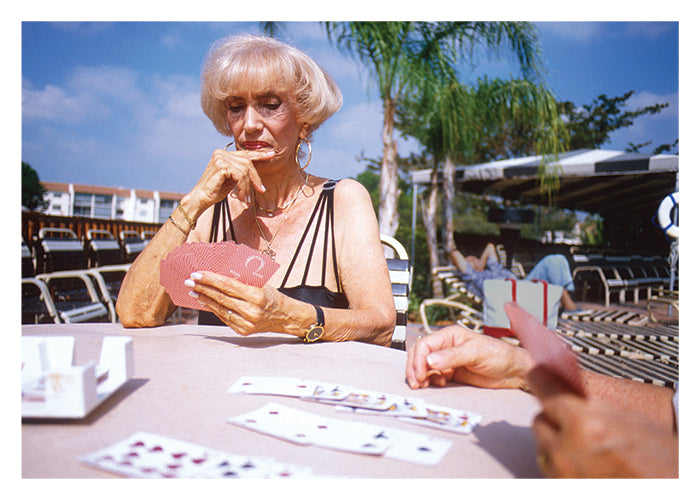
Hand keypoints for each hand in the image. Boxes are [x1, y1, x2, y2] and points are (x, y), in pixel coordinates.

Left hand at [185, 271, 305, 335]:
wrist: (286, 317)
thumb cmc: (273, 296)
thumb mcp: (262, 285)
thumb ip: (242, 281)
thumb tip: (219, 274)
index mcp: (257, 296)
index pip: (228, 286)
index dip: (211, 279)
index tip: (198, 274)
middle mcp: (251, 311)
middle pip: (221, 297)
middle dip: (203, 288)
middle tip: (189, 281)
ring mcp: (246, 323)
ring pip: (220, 309)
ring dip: (205, 299)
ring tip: (194, 291)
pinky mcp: (243, 330)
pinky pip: (224, 318)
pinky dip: (214, 309)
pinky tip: (206, 302)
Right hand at [186, 148, 272, 215]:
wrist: (201, 199)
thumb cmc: (215, 191)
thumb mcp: (232, 179)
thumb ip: (241, 172)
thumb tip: (256, 171)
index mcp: (223, 154)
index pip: (245, 153)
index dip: (259, 154)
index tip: (271, 154)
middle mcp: (221, 153)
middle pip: (247, 162)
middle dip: (256, 177)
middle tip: (261, 190)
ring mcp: (220, 158)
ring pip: (245, 170)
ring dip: (248, 186)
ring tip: (246, 198)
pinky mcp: (221, 165)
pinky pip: (240, 176)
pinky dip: (243, 187)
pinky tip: (241, 196)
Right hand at [405, 326, 533, 389]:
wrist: (513, 371)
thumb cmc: (499, 355)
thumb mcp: (476, 353)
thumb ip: (453, 356)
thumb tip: (429, 360)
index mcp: (450, 335)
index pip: (424, 344)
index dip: (419, 359)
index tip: (420, 374)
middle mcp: (446, 346)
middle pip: (419, 354)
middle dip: (415, 368)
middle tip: (416, 383)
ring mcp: (447, 360)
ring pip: (424, 366)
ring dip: (420, 376)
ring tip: (423, 386)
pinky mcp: (451, 373)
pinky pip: (433, 376)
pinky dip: (429, 381)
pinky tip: (438, 385)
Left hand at [532, 387, 678, 477]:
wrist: (675, 488)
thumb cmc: (663, 462)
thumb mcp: (630, 421)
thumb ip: (590, 404)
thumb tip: (565, 389)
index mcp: (585, 426)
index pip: (545, 390)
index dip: (543, 380)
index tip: (540, 375)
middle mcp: (566, 452)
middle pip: (540, 420)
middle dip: (555, 418)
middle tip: (577, 420)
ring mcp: (563, 475)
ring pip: (543, 447)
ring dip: (556, 443)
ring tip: (588, 447)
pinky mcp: (562, 490)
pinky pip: (550, 470)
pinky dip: (562, 464)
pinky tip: (586, 464)